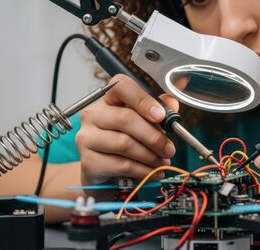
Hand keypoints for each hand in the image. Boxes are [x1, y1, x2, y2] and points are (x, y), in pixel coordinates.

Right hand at [76, 74, 177, 188]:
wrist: (104, 170)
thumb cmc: (125, 139)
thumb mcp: (142, 121)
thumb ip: (159, 109)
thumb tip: (172, 103)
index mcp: (108, 98)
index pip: (121, 86)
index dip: (143, 100)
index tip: (161, 116)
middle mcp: (93, 114)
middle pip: (125, 119)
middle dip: (153, 136)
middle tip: (169, 149)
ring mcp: (87, 137)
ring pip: (124, 144)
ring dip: (149, 155)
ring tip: (162, 162)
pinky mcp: (87, 161)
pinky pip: (121, 165)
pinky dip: (142, 170)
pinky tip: (153, 172)